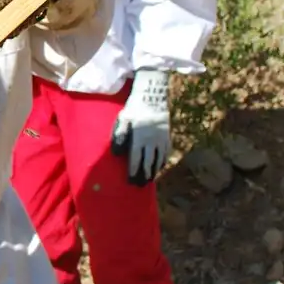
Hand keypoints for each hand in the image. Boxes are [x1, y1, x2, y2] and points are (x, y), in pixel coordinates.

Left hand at [111, 69, 171, 184]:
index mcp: (139, 138)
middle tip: (140, 185)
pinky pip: (166, 152)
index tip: (130, 181)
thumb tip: (116, 153)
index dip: (133, 171)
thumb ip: (119, 136)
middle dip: (144, 175)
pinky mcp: (167, 136)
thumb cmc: (134, 109)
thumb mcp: (123, 120)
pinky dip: (163, 161)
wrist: (152, 97)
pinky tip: (160, 166)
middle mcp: (152, 142)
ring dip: (154, 170)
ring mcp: (161, 140)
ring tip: (150, 179)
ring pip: (158, 160)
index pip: (136, 159)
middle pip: (148, 163)